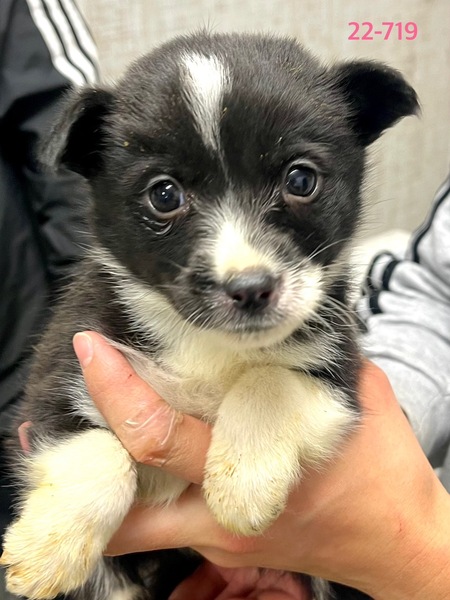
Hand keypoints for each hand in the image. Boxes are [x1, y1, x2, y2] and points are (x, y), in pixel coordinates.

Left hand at [73, 332, 449, 599]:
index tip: (92, 347)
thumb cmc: (380, 466)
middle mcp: (226, 510)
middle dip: (79, 453)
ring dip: (96, 489)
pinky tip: (120, 465)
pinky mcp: (221, 542)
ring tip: (71, 442)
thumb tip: (276, 318)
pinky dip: (129, 501)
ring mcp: (220, 534)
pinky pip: (157, 528)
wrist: (395, 539)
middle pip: (126, 495)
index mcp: (259, 466)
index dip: (117, 390)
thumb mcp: (356, 394)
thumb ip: (312, 355)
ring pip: (131, 529)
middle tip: (57, 403)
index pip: (163, 433)